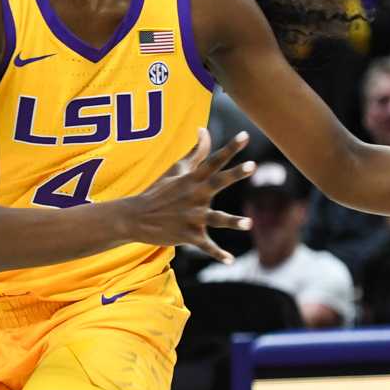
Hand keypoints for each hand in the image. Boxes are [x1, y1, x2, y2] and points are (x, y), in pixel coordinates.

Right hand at [123, 130, 255, 261]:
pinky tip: (230, 260)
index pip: (214, 160)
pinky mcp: (188, 235)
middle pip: (218, 182)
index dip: (230, 148)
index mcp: (192, 179)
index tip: (245, 135)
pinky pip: (206, 246)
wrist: (136, 217)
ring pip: (216, 218)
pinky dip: (217, 254)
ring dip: (232, 221)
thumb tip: (204, 129)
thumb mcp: (176, 170)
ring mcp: (191, 216)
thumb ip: (195, 152)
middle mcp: (194, 196)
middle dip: (235, 174)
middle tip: (252, 165)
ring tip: (248, 223)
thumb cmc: (159, 191)